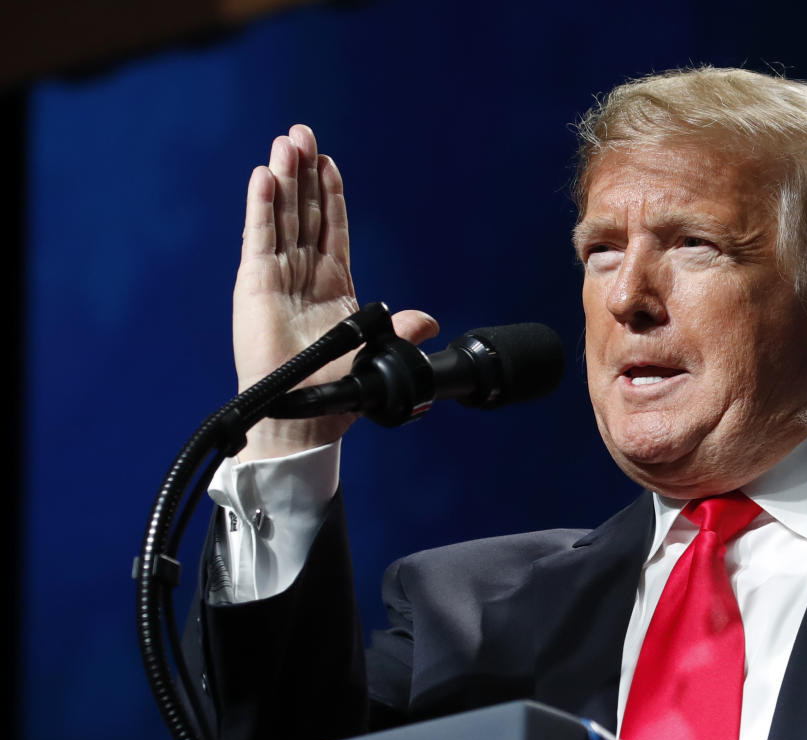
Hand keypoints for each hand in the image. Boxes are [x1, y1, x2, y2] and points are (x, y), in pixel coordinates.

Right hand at [233, 125, 437, 460]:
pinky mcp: (255, 287)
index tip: (330, 162)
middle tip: (303, 131)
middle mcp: (303, 276)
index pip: (332, 229)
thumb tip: (427, 320)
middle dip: (304, 173)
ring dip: (283, 179)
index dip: (330, 194)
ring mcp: (277, 278)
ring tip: (286, 142)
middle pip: (303, 213)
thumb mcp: (379, 354)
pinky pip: (260, 240)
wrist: (306, 417)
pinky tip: (265, 178)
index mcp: (333, 285)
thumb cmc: (337, 391)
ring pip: (281, 218)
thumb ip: (401, 331)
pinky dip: (262, 208)